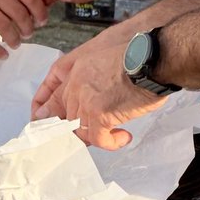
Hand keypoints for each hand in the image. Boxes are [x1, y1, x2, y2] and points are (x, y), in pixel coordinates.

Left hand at [32, 23, 164, 148]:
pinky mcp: (98, 114)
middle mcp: (74, 84)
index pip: (50, 99)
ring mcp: (84, 99)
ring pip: (79, 131)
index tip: (55, 130)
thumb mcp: (103, 59)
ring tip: (115, 133)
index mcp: (74, 69)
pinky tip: (123, 137)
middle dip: (81, 128)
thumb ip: (88, 79)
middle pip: (66, 118)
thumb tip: (83, 104)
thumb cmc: (135, 57)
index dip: (49, 117)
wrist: (149, 59)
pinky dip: (111, 143)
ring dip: (97, 136)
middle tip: (100, 131)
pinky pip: (98, 139)